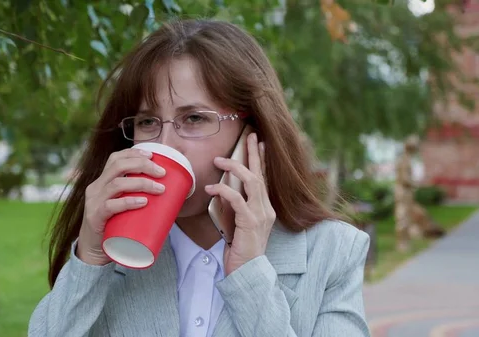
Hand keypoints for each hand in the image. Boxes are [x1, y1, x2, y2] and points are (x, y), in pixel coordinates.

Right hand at [77, 148, 166, 264]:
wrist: (94, 252)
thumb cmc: (115, 227)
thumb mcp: (123, 207)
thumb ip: (139, 198)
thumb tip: (173, 195)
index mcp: (102, 181)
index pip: (115, 159)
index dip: (133, 153)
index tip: (152, 154)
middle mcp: (96, 188)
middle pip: (118, 166)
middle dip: (142, 165)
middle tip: (162, 173)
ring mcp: (93, 202)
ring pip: (117, 184)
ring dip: (142, 183)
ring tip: (160, 189)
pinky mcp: (95, 217)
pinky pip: (111, 205)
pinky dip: (129, 202)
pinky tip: (143, 202)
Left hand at [205, 133, 275, 274]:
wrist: (248, 271)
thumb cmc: (240, 249)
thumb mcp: (239, 224)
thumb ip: (236, 208)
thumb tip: (223, 191)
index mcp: (264, 208)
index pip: (264, 178)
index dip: (261, 160)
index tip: (258, 143)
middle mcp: (266, 208)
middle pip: (260, 174)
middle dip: (253, 154)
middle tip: (249, 137)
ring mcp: (260, 214)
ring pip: (252, 182)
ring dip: (235, 167)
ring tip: (219, 159)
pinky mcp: (250, 222)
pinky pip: (237, 199)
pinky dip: (224, 190)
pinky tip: (211, 187)